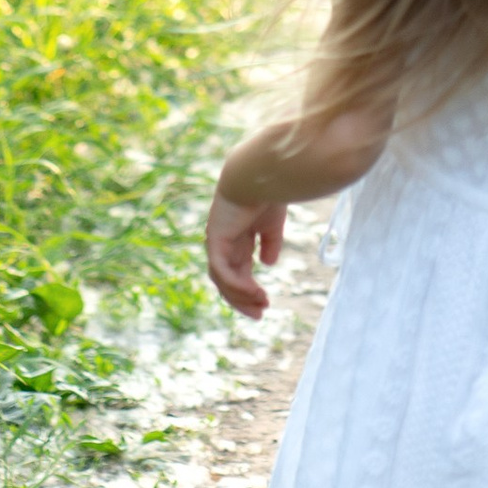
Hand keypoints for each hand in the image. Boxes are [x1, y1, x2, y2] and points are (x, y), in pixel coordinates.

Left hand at [205, 190, 285, 316]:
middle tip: (260, 313)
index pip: (237, 272)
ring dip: (240, 295)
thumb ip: (270, 242)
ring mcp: (217, 242)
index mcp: (237, 239)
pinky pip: (222, 271)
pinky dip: (236, 284)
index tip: (264, 303)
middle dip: (243, 299)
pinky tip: (254, 291)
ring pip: (223, 280)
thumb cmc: (268, 192)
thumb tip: (268, 263)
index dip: (248, 290)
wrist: (259, 174)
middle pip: (227, 281)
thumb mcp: (272, 224)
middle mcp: (223, 243)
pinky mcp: (215, 240)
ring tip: (260, 304)